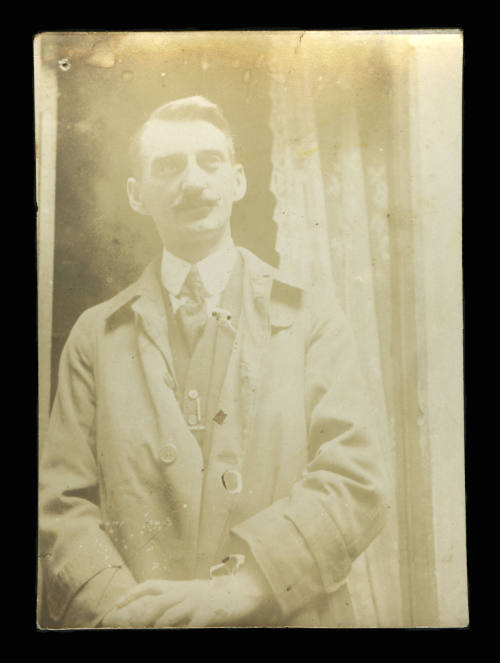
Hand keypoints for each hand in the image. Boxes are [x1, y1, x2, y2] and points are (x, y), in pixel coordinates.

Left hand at [101, 566, 275, 626]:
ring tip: (135, 631)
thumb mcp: (192, 593)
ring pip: (167, 614)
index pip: (150, 586)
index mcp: (180, 586)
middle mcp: (184, 592)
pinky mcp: (208, 615)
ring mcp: (196, 603)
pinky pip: (190, 624)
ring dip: (150, 624)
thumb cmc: (216, 598)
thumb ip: (175, 599)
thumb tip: (153, 611)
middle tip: (113, 623)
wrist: (245, 593)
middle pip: (152, 601)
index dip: (130, 595)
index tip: (113, 606)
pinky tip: (166, 633)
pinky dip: (178, 630)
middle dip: (131, 613)